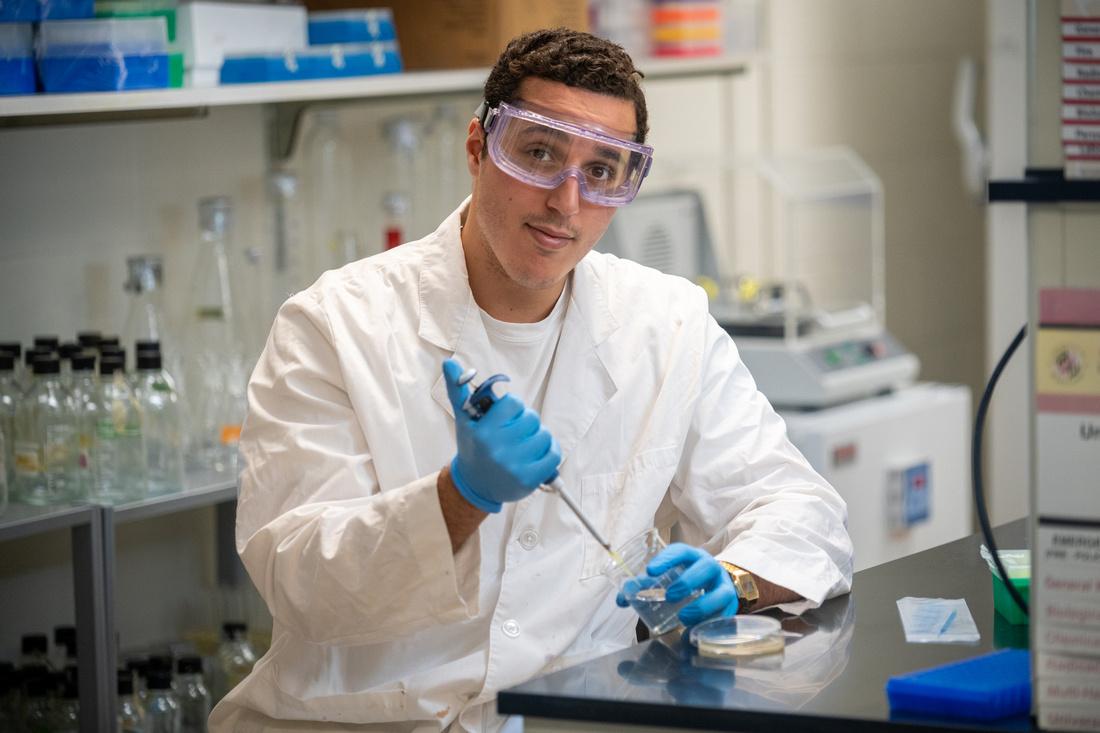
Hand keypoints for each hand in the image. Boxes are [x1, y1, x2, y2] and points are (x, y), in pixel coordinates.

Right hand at [443, 358, 560, 512]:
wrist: (474, 485)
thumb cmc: (473, 447)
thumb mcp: (464, 419)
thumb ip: (458, 389)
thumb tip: (450, 362)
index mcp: (483, 431)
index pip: (514, 403)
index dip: (512, 408)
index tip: (504, 418)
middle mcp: (498, 449)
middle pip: (532, 418)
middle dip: (525, 423)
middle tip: (513, 433)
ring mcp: (514, 466)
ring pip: (545, 435)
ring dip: (538, 437)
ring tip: (523, 445)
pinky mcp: (529, 480)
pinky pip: (553, 454)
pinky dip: (549, 452)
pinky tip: (536, 455)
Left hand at [615, 543, 738, 626]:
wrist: (715, 585)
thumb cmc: (685, 579)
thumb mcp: (666, 578)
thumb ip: (643, 587)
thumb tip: (621, 598)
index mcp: (690, 557)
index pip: (680, 551)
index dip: (666, 559)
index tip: (650, 571)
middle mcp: (709, 567)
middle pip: (704, 567)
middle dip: (687, 581)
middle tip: (669, 595)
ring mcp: (723, 585)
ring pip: (720, 592)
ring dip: (701, 605)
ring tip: (683, 616)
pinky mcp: (730, 605)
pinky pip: (727, 613)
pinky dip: (712, 621)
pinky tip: (698, 629)